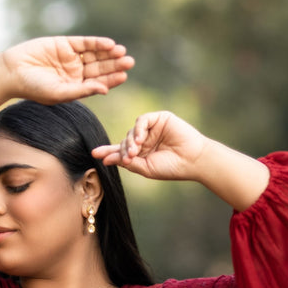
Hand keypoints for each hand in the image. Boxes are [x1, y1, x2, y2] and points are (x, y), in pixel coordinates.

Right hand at [1, 36, 133, 102]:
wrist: (12, 71)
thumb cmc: (33, 87)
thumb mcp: (59, 92)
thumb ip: (81, 91)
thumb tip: (104, 90)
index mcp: (75, 86)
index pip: (98, 82)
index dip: (111, 79)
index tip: (124, 76)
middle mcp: (75, 72)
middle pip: (100, 67)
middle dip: (114, 64)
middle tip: (129, 62)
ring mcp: (70, 57)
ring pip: (95, 54)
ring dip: (108, 53)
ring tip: (121, 52)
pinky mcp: (64, 43)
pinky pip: (84, 43)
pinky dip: (97, 43)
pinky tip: (109, 44)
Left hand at [92, 111, 207, 181]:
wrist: (193, 161)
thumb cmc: (171, 167)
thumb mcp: (146, 168)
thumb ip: (128, 163)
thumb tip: (107, 159)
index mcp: (141, 153)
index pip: (121, 151)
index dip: (108, 152)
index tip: (94, 154)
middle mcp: (145, 139)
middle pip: (124, 140)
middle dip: (122, 149)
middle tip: (127, 157)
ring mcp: (152, 128)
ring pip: (132, 130)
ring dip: (130, 141)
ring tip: (134, 152)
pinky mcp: (160, 118)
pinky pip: (142, 120)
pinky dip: (138, 129)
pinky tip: (140, 139)